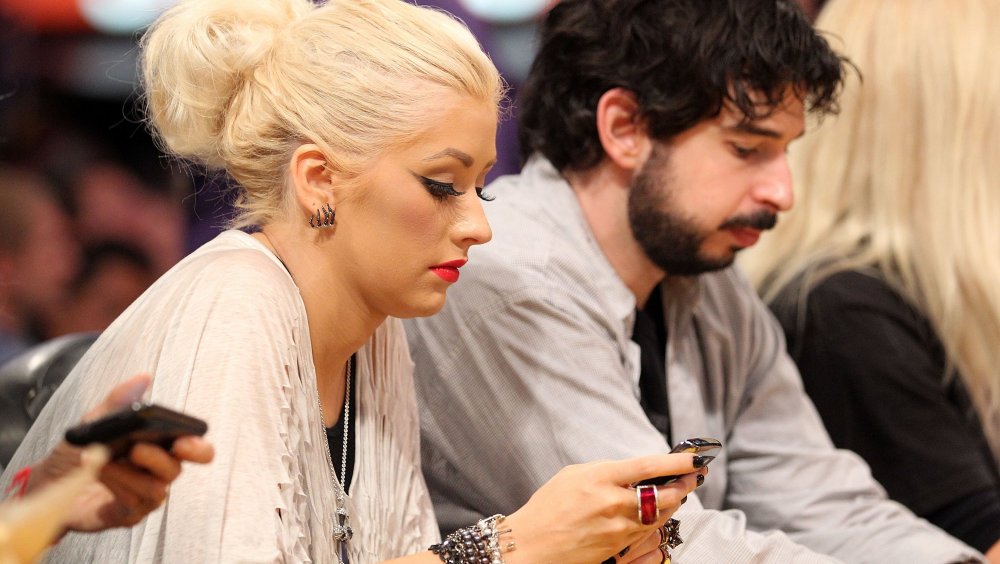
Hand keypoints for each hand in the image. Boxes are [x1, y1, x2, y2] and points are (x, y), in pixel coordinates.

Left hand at [28, 374, 214, 532]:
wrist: (49, 482)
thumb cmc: (78, 451)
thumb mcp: (94, 422)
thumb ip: (119, 401)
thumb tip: (143, 377)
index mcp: (160, 447)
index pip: (195, 450)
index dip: (198, 448)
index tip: (183, 441)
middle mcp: (157, 473)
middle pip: (177, 470)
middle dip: (159, 460)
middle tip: (137, 449)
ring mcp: (144, 495)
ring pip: (155, 489)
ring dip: (126, 473)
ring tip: (102, 460)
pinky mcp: (128, 514)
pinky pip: (134, 504)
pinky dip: (116, 485)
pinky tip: (100, 473)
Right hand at [503, 453, 704, 563]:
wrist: (530, 546)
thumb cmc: (548, 508)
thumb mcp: (573, 476)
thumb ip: (605, 471)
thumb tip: (633, 470)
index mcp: (599, 478)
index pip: (649, 466)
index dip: (678, 461)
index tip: (696, 457)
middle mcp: (611, 503)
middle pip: (664, 493)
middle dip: (685, 483)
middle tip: (696, 475)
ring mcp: (617, 528)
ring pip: (660, 515)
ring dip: (675, 502)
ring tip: (682, 490)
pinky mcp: (618, 548)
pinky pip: (648, 532)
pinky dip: (659, 519)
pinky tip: (662, 511)